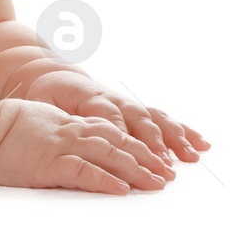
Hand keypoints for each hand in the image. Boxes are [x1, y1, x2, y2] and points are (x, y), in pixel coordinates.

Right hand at [0, 98, 173, 194]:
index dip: (134, 141)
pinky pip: (85, 172)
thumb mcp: (32, 121)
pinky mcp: (50, 164)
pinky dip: (106, 180)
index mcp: (65, 122)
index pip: (109, 130)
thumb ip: (53, 127)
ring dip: (138, 169)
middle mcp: (69, 132)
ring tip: (159, 182)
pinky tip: (123, 189)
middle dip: (147, 157)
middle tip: (168, 172)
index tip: (153, 154)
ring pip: (109, 155)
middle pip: (118, 142)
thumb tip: (64, 138)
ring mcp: (61, 146)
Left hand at [21, 69, 210, 164]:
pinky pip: (163, 118)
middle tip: (165, 167)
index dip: (121, 136)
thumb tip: (59, 132)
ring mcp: (129, 103)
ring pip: (155, 119)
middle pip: (138, 120)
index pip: (108, 118)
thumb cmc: (48, 94)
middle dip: (153, 144)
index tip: (130, 156)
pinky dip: (183, 131)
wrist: (56, 76)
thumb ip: (53, 117)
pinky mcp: (138, 109)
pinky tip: (201, 144)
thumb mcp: (41, 102)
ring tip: (190, 157)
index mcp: (89, 97)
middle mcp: (114, 99)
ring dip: (174, 139)